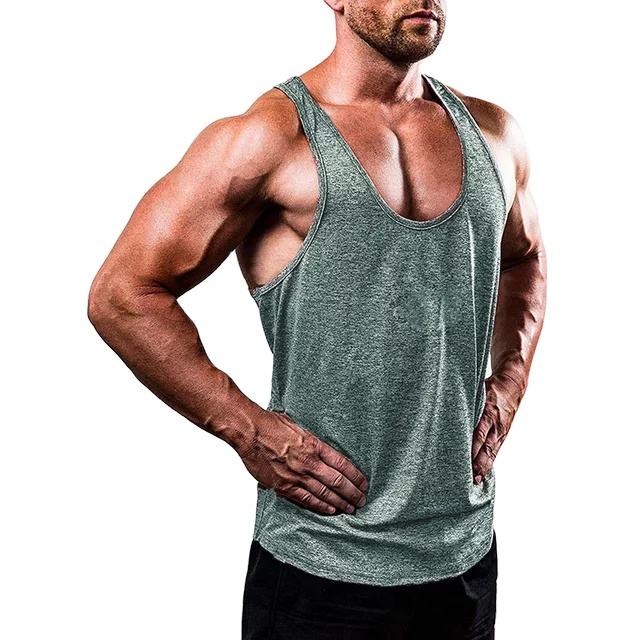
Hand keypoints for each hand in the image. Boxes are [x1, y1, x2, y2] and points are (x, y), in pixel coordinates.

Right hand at [238, 409, 368, 515]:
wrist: (249, 432)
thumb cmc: (271, 425)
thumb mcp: (299, 426)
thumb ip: (312, 440)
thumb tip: (321, 447)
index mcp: (314, 445)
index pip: (343, 464)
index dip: (356, 476)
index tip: (364, 483)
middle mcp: (309, 462)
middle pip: (338, 482)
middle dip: (353, 493)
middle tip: (362, 500)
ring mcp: (296, 476)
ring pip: (325, 494)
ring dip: (341, 503)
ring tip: (351, 508)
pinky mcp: (284, 486)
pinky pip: (306, 500)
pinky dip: (320, 506)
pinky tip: (331, 510)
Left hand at [471, 375, 518, 483]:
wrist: (513, 386)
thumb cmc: (490, 388)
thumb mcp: (479, 391)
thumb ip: (465, 401)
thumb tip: (447, 410)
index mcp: (489, 412)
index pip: (479, 433)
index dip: (472, 447)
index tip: (463, 458)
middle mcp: (496, 425)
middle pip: (486, 447)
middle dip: (478, 463)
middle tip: (469, 477)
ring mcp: (501, 431)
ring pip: (491, 452)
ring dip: (484, 467)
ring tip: (476, 480)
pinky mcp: (503, 435)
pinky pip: (496, 451)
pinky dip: (489, 463)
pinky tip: (483, 473)